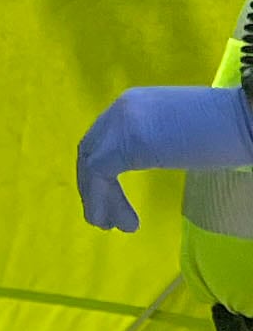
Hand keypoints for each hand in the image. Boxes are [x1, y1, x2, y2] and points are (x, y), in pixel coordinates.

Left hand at [77, 85, 252, 231]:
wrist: (249, 118)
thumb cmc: (227, 129)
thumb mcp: (177, 135)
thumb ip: (153, 142)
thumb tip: (142, 160)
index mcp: (135, 104)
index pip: (104, 140)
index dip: (101, 173)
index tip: (111, 199)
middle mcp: (122, 109)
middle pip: (92, 152)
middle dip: (94, 188)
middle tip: (105, 218)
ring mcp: (122, 123)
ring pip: (93, 166)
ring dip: (98, 199)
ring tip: (111, 226)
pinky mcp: (127, 143)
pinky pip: (100, 174)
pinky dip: (102, 200)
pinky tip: (115, 221)